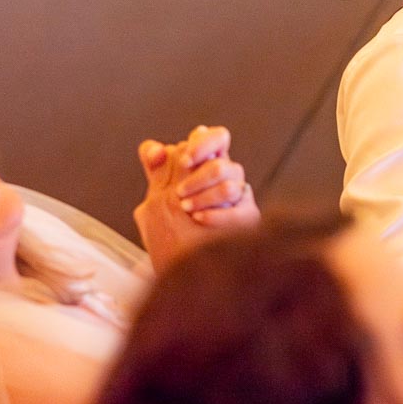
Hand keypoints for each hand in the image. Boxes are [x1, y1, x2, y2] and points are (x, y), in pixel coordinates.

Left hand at [134, 125, 259, 268]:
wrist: (188, 266)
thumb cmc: (177, 229)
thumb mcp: (161, 196)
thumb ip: (156, 169)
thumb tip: (153, 151)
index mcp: (210, 164)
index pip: (218, 137)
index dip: (203, 143)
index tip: (184, 160)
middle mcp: (229, 178)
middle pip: (221, 163)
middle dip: (197, 176)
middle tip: (179, 193)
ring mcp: (241, 199)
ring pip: (230, 186)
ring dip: (204, 197)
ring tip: (186, 210)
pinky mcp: (249, 220)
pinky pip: (239, 213)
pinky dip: (216, 215)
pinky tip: (199, 219)